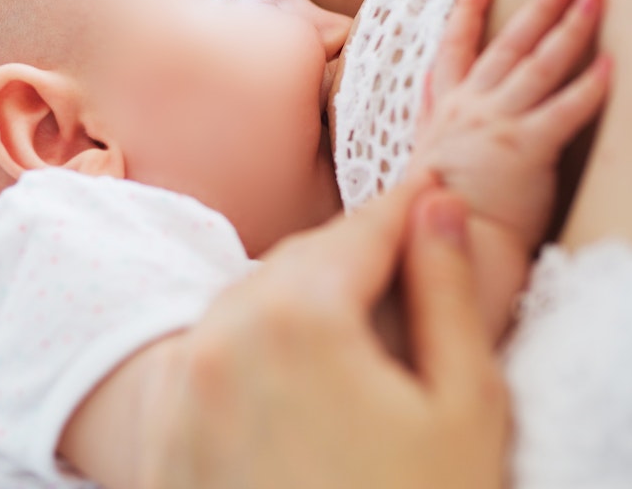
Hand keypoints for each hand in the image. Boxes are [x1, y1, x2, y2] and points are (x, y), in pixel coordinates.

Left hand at [142, 176, 506, 488]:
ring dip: (302, 295)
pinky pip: (214, 359)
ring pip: (247, 304)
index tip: (434, 191)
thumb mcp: (465, 407)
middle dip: (353, 252)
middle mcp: (221, 339)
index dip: (407, 210)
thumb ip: (447, 292)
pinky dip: (259, 347)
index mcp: (298, 318)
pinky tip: (305, 373)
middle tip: (404, 245)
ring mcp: (184, 392)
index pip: (361, 232)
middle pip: (299, 262)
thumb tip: (438, 206)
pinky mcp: (166, 441)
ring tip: (359, 310)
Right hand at [414, 0, 609, 250]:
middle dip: (539, 6)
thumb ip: (430, 121)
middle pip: (509, 45)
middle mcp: (470, 108)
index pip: (455, 49)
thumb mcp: (422, 158)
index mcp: (445, 112)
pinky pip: (564, 110)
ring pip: (538, 65)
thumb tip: (429, 91)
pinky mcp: (525, 148)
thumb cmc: (435, 213)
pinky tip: (610, 65)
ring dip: (569, 27)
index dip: (469, 12)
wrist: (439, 246)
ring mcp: (497, 124)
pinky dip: (588, 86)